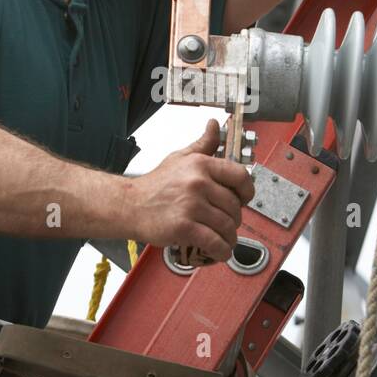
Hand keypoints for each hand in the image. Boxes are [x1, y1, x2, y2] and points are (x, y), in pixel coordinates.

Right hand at [129, 118, 254, 261]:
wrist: (129, 206)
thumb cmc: (155, 184)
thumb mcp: (180, 158)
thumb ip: (203, 145)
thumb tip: (215, 125)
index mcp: (201, 165)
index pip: (240, 176)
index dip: (247, 191)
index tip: (244, 200)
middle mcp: (198, 183)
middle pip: (234, 206)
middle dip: (234, 218)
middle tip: (227, 223)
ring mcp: (191, 206)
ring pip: (227, 226)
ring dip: (230, 237)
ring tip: (224, 239)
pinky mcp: (184, 227)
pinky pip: (214, 242)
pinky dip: (221, 250)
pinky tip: (219, 250)